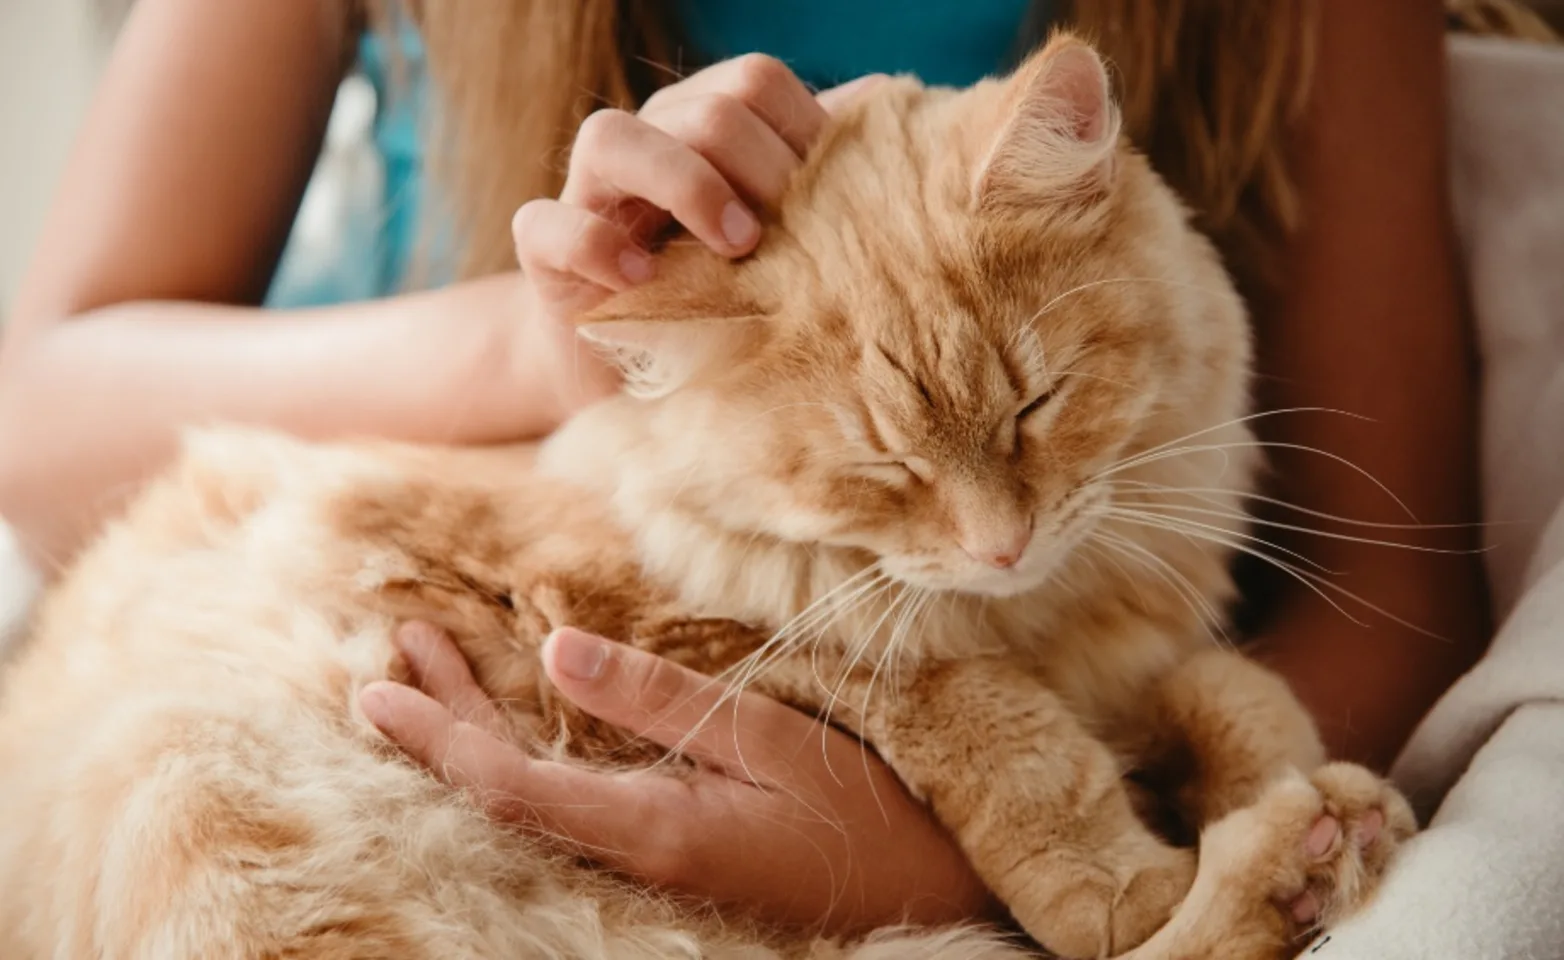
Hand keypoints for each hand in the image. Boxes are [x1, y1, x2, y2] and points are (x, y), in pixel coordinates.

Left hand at [359, 622, 993, 934]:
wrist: (929, 892)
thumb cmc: (869, 812)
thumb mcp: (770, 741)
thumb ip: (660, 700)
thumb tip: (554, 648)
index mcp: (653, 827)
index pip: (511, 785)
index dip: (439, 737)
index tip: (379, 687)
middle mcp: (636, 854)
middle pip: (507, 793)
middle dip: (442, 725)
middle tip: (389, 659)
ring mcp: (652, 861)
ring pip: (534, 799)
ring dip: (477, 735)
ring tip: (432, 673)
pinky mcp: (672, 852)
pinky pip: (571, 804)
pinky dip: (524, 755)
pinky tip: (515, 725)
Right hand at [511, 55, 884, 422]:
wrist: (636, 377)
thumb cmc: (723, 304)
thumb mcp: (782, 247)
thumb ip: (821, 182)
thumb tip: (893, 118)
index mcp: (705, 129)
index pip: (754, 82)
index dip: (799, 130)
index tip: (829, 202)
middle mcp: (646, 144)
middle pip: (701, 107)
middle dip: (756, 166)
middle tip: (783, 234)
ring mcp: (587, 193)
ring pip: (612, 137)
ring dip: (685, 184)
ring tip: (734, 245)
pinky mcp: (544, 254)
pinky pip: (548, 224)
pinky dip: (598, 245)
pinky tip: (645, 280)